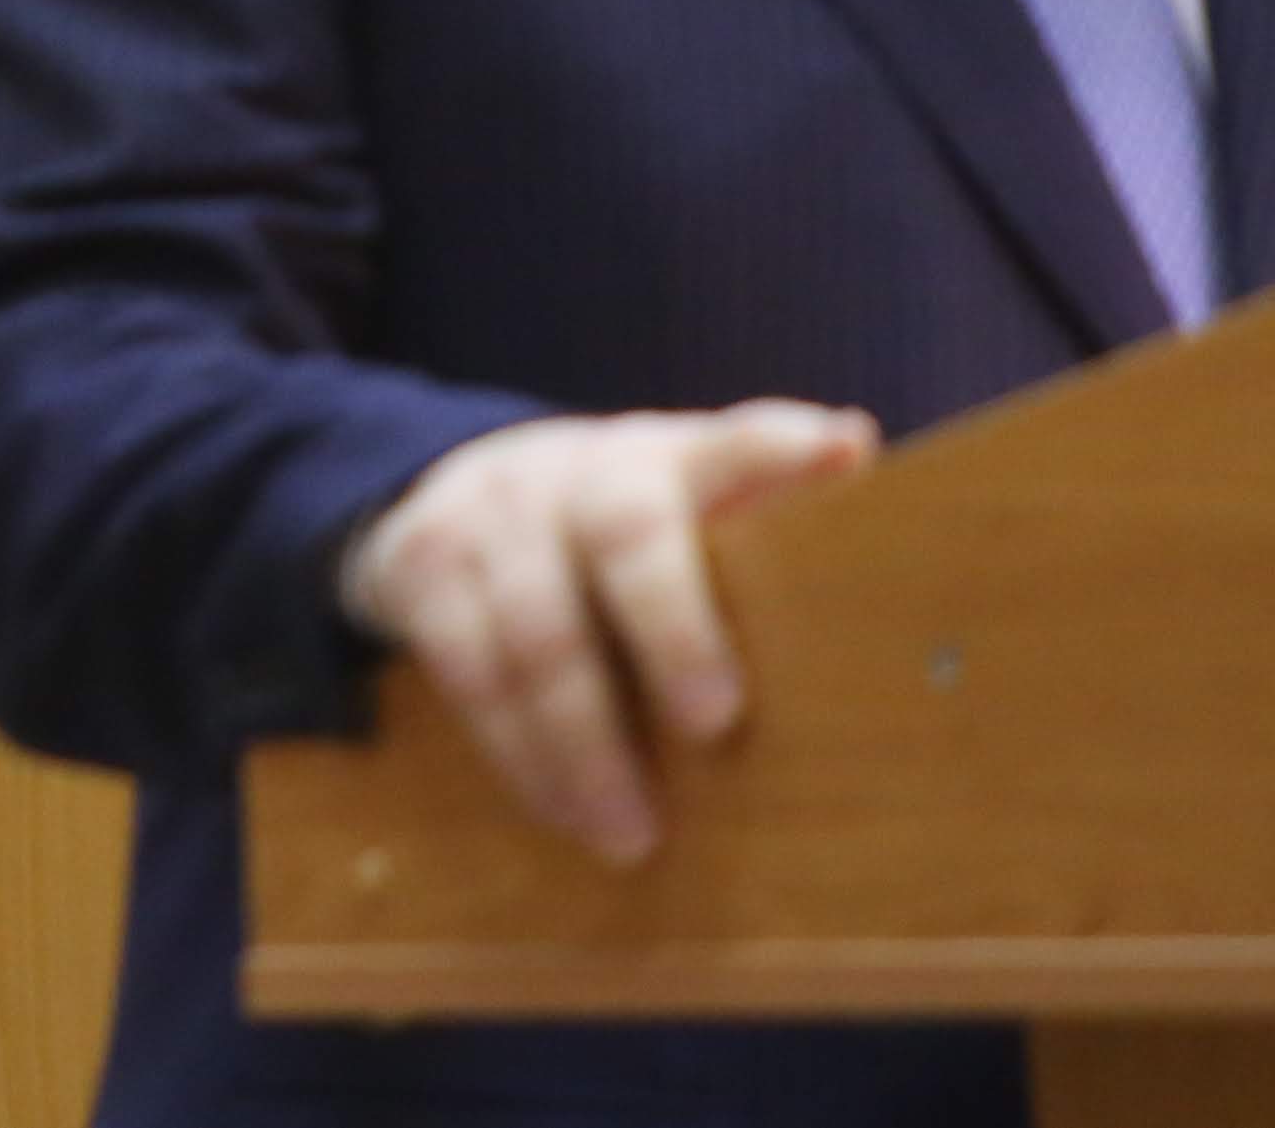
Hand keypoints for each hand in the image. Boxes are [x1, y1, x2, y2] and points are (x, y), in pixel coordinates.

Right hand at [335, 401, 879, 865]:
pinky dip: (519, 754)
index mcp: (663, 458)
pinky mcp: (421, 569)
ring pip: (538, 629)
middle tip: (716, 722)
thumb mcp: (680, 503)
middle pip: (627, 535)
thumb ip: (758, 495)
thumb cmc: (611, 529)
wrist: (454, 496)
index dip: (780, 446)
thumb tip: (852, 445)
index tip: (838, 453)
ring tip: (632, 835)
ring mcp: (491, 516)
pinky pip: (468, 672)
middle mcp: (577, 471)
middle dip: (673, 629)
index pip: (731, 439)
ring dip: (585, 744)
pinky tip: (561, 809)